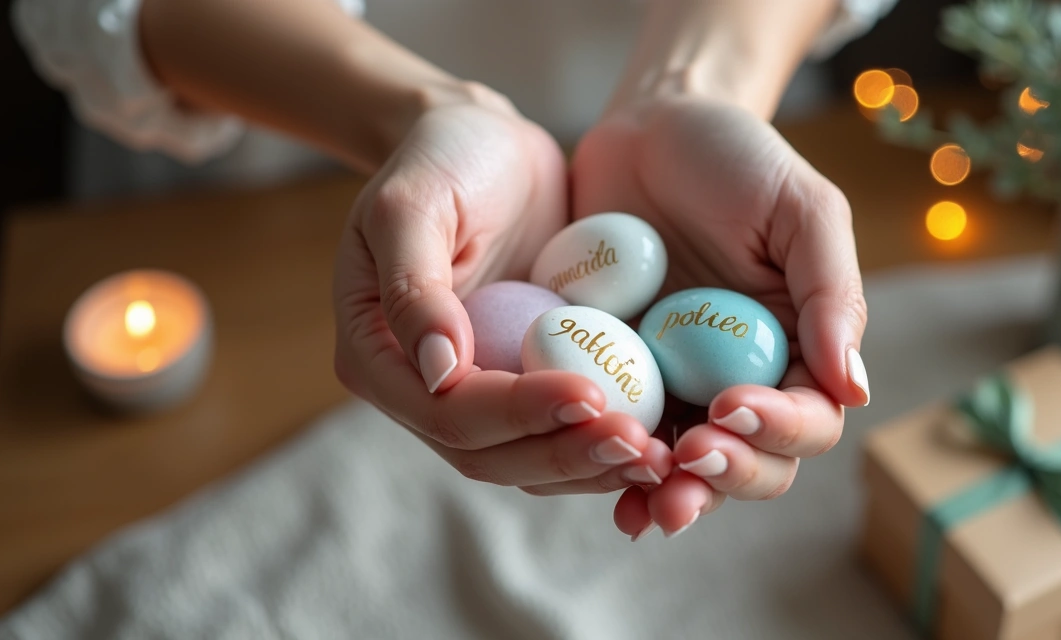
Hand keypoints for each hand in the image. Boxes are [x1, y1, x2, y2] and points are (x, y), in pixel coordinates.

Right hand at [333, 89, 668, 493]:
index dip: (518, 415)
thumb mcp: (411, 204)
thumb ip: (414, 287)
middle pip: (490, 456)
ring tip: (657, 455)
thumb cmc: (440, 159)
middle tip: (638, 444)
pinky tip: (661, 441)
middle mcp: (422, 391)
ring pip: (530, 461)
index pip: (447, 414)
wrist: (484, 143)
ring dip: (592, 466)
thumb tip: (438, 371)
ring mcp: (478, 393)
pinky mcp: (527, 382)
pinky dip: (605, 443)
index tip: (590, 392)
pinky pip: (563, 431)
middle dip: (565, 455)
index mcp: (378, 358)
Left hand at [572, 95, 869, 537]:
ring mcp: (675, 385)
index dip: (778, 429)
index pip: (808, 418)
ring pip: (684, 468)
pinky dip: (607, 467)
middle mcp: (740, 380)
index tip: (732, 407)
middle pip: (753, 463)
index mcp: (797, 349)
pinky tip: (593, 477)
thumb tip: (854, 388)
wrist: (648, 128)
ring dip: (669, 490)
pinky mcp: (613, 377)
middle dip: (726, 477)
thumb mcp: (801, 210)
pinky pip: (617, 434)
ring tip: (644, 499)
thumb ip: (831, 294)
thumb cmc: (737, 159)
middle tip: (688, 460)